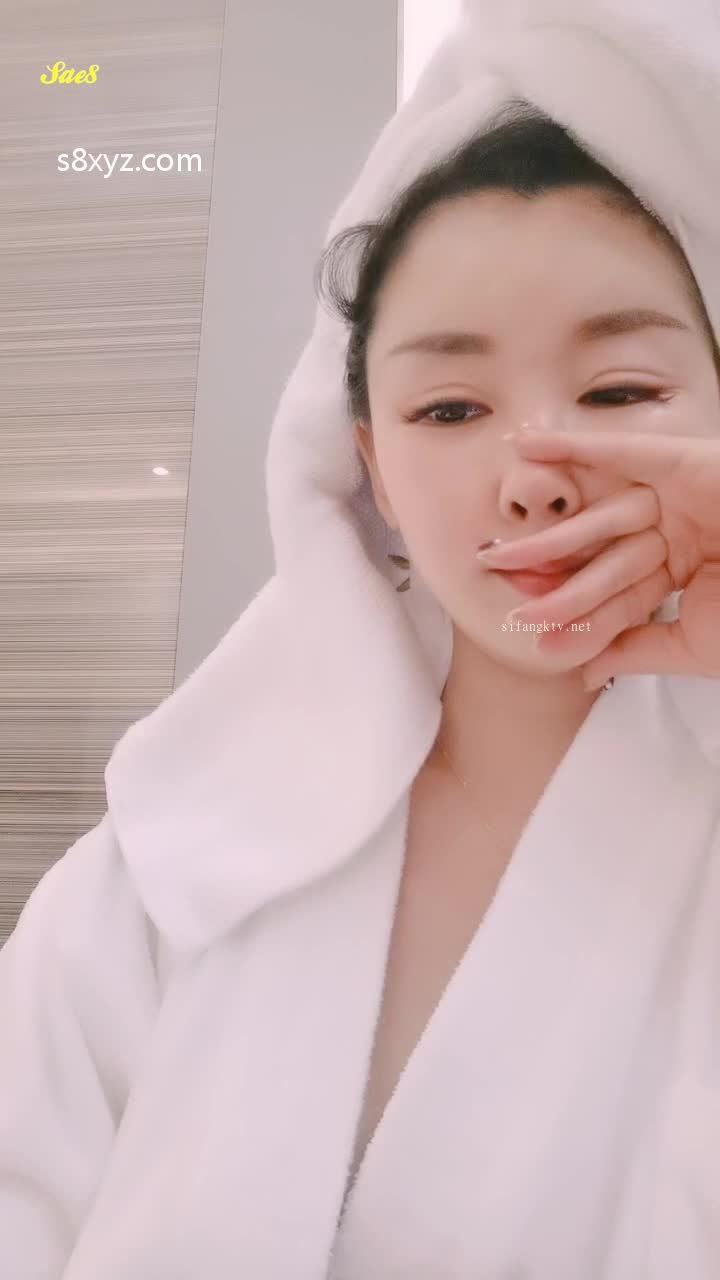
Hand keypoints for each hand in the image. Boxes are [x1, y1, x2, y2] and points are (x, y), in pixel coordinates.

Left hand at [478, 429, 719, 688]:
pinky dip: (576, 447)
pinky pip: (624, 453)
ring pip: (604, 516)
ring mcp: (681, 495)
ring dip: (552, 535)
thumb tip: (583, 673)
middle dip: (547, 570)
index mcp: (681, 569)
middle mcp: (677, 530)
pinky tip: (529, 445)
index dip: (571, 609)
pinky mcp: (687, 462)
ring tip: (500, 557)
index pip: (614, 591)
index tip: (528, 627)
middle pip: (600, 552)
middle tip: (496, 578)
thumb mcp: (693, 644)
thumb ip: (636, 650)